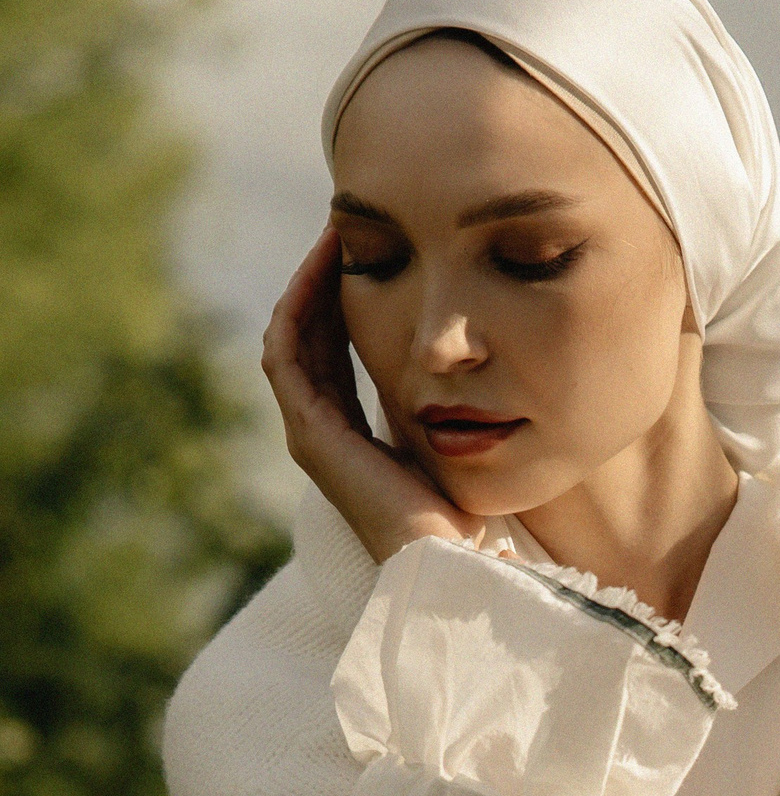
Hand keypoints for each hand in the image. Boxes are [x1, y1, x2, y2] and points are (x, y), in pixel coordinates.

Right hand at [261, 230, 473, 565]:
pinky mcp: (310, 436)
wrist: (448, 563)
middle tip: (345, 231)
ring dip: (308, 285)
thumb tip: (474, 364)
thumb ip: (446, 408)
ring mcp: (310, 434)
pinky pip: (289, 354)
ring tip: (333, 237)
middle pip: (307, 339)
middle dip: (322, 284)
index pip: (332, 353)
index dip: (341, 301)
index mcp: (352, 437)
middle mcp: (322, 434)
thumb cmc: (464, 517)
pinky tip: (326, 267)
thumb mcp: (452, 444)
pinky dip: (301, 307)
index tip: (368, 255)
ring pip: (291, 339)